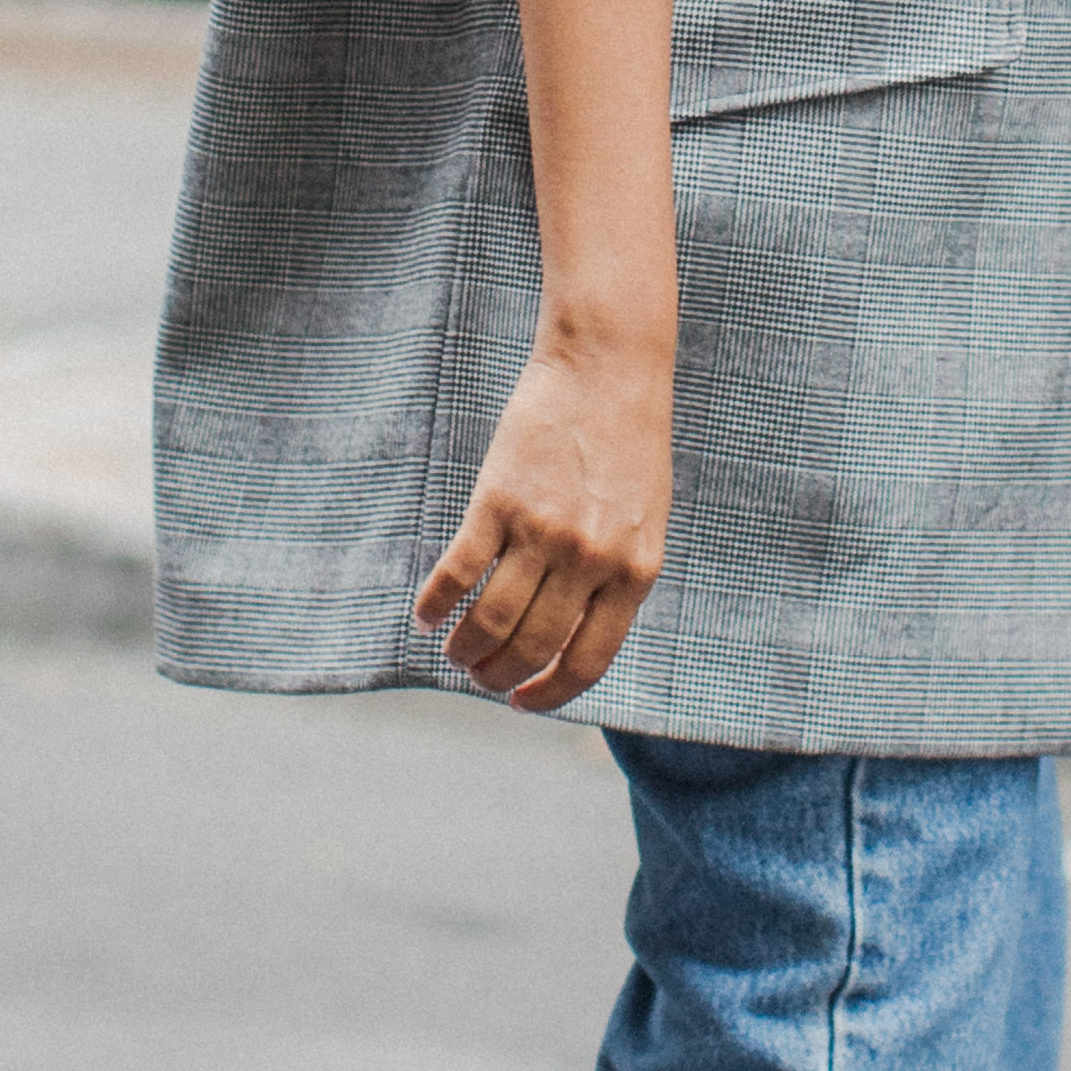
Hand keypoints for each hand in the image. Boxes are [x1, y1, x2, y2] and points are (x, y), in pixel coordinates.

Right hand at [420, 299, 672, 710]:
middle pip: (533, 647)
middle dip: (499, 676)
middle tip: (480, 678)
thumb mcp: (645, 520)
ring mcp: (543, 530)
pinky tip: (425, 616)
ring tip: (454, 653)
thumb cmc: (629, 445)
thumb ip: (615, 578)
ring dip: (465, 649)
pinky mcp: (499, 500)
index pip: (587, 661)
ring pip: (491, 620)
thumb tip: (568, 641)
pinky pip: (458, 572)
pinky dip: (435, 604)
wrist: (609, 367)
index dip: (549, 694)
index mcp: (635, 570)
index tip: (522, 703)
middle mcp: (590, 559)